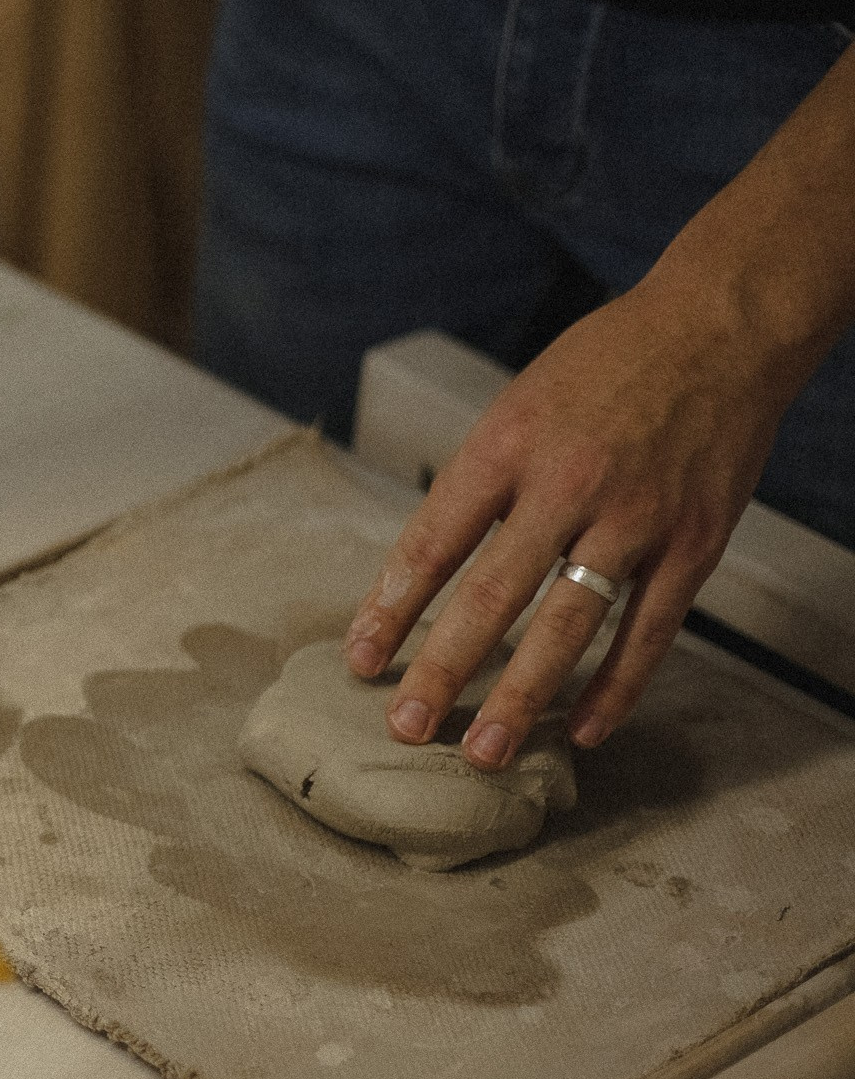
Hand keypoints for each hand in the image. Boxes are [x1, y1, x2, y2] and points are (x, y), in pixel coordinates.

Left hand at [342, 284, 797, 766]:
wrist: (718, 326)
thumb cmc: (601, 366)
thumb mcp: (516, 404)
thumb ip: (479, 485)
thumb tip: (423, 571)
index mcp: (507, 445)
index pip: (433, 541)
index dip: (391, 607)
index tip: (360, 658)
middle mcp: (568, 483)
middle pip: (492, 593)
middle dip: (443, 667)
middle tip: (406, 725)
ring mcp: (636, 518)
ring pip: (568, 624)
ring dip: (520, 694)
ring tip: (482, 751)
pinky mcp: (694, 543)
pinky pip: (649, 630)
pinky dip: (616, 686)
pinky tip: (581, 730)